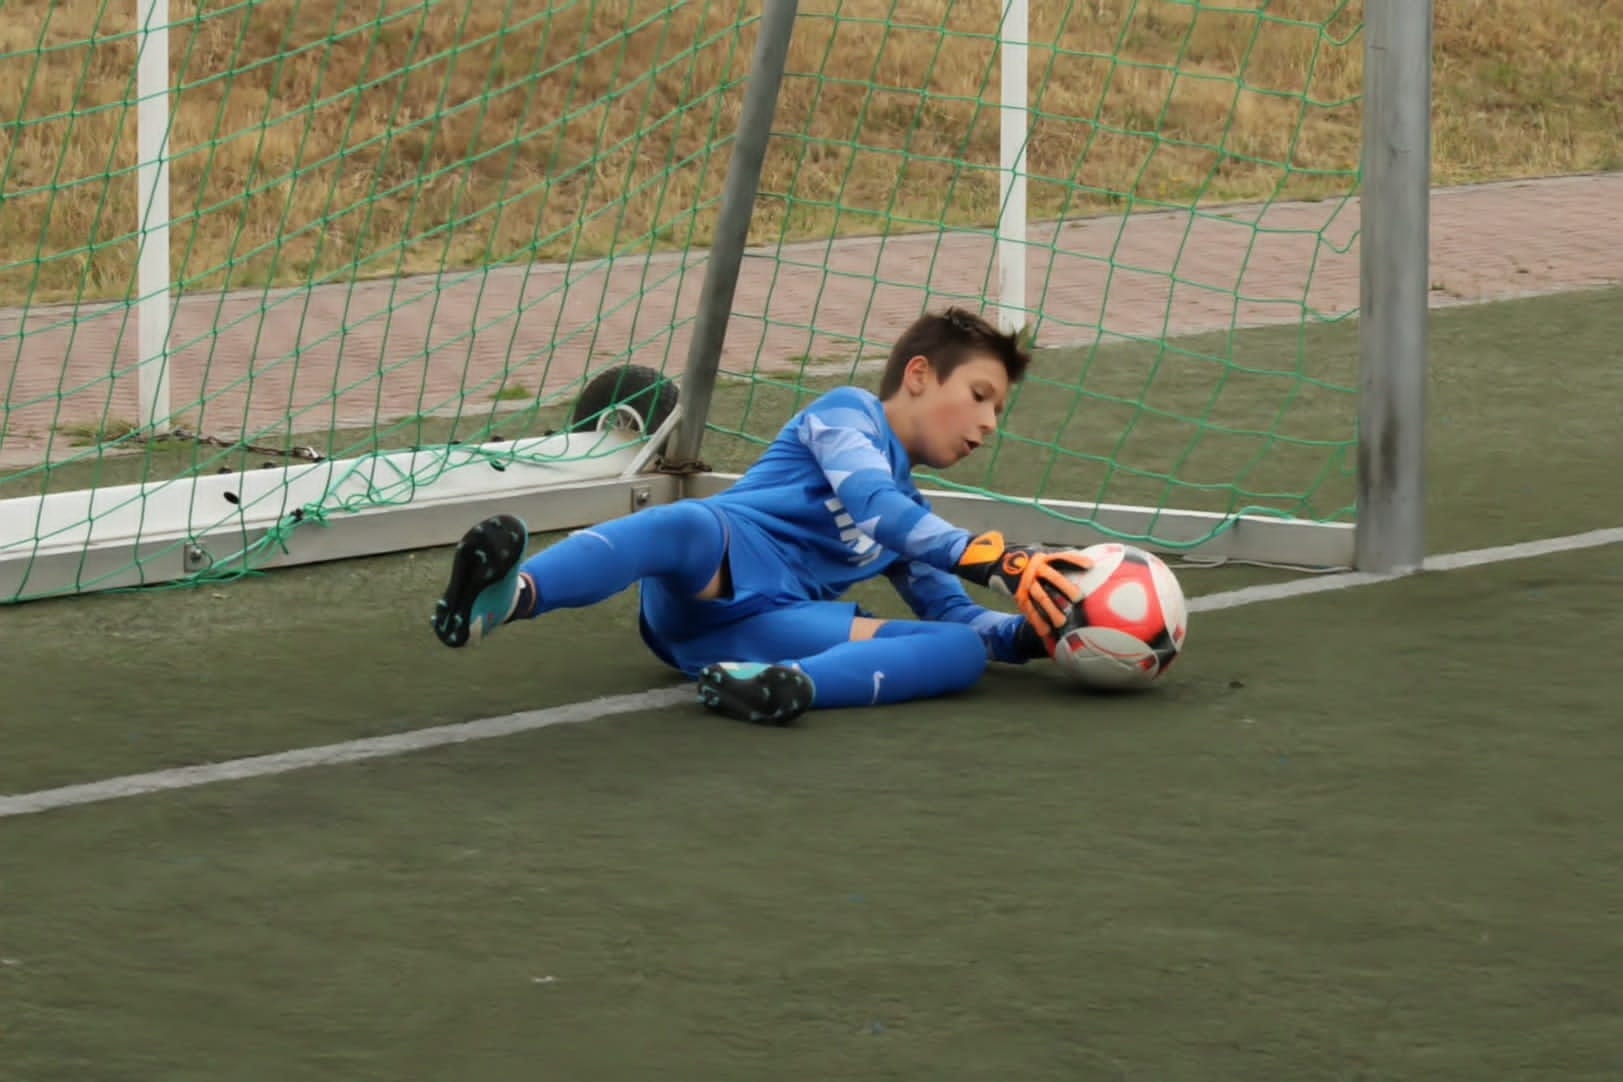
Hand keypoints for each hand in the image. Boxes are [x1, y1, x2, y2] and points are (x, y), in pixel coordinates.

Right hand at [955, 531, 1091, 636]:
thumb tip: (1089, 564)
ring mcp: (1026, 583)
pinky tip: (1046, 632)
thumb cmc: (1031, 562)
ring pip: (1040, 597)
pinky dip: (1037, 621)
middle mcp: (1035, 569)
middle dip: (1065, 587)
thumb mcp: (1043, 556)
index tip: (1090, 566)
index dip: (1076, 560)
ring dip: (1052, 609)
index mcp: (1044, 558)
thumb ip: (1061, 560)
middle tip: (1078, 598)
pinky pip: (1029, 610)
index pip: (1062, 557)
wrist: (999, 563)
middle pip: (1052, 577)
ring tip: (1062, 622)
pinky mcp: (1019, 596)